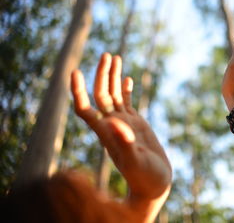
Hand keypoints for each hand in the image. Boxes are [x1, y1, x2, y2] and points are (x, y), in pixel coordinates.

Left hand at [70, 53, 171, 203]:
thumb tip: (113, 122)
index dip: (78, 91)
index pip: (85, 109)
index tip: (75, 71)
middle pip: (100, 95)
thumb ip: (125, 143)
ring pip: (114, 95)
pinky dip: (127, 89)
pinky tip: (127, 78)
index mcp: (106, 134)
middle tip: (106, 54)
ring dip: (113, 77)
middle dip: (101, 74)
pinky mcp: (136, 124)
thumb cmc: (145, 178)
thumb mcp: (136, 162)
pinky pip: (128, 103)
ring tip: (114, 57)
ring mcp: (124, 124)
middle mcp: (112, 125)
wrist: (154, 184)